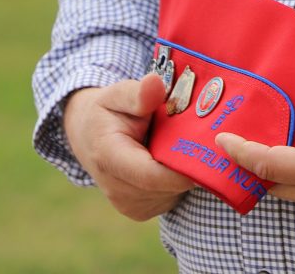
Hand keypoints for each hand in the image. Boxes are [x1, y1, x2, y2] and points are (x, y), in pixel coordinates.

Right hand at [63, 73, 195, 220]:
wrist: (89, 136)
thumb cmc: (108, 110)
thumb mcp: (118, 94)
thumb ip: (138, 93)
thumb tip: (155, 83)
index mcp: (109, 157)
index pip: (150, 175)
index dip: (181, 169)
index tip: (206, 152)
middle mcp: (116, 188)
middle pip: (166, 186)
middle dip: (188, 166)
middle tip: (204, 140)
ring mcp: (127, 204)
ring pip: (171, 194)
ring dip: (183, 173)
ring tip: (183, 146)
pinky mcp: (139, 211)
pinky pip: (169, 199)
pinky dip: (176, 181)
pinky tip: (172, 160)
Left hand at [216, 88, 294, 212]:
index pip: (269, 165)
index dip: (240, 152)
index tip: (220, 138)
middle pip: (272, 182)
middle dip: (246, 165)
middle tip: (226, 141)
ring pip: (286, 187)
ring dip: (265, 168)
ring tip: (247, 142)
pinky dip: (284, 169)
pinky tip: (280, 148)